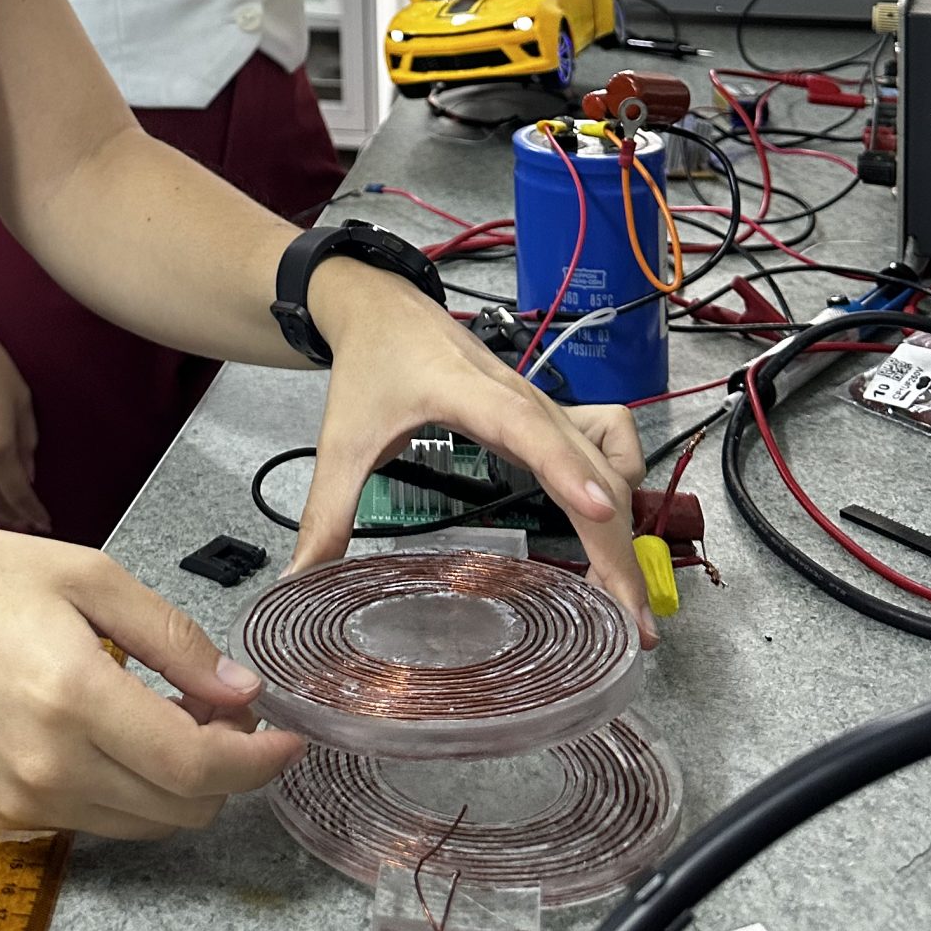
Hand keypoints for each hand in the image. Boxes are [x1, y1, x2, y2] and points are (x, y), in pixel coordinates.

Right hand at [0, 523, 303, 837]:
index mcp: (75, 699)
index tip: (288, 737)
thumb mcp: (87, 577)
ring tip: (170, 715)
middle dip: (225, 769)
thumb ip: (171, 639)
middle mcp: (50, 767)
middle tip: (224, 709)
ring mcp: (23, 801)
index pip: (196, 766)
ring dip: (180, 783)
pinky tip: (120, 732)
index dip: (257, 760)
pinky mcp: (4, 813)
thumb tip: (238, 690)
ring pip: (145, 824)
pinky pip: (98, 820)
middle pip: (180, 809)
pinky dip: (131, 790)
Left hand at [291, 260, 655, 645]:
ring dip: (623, 526)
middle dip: (615, 545)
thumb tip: (299, 580)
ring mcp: (543, 404)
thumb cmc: (368, 366)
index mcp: (468, 395)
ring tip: (620, 595)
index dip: (567, 472)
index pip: (527, 430)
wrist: (383, 307)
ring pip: (605, 463)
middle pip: (586, 466)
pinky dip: (619, 478)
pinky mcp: (549, 413)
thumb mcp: (342, 440)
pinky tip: (604, 520)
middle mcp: (521, 398)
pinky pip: (606, 442)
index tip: (601, 514)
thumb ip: (324, 513)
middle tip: (630, 624)